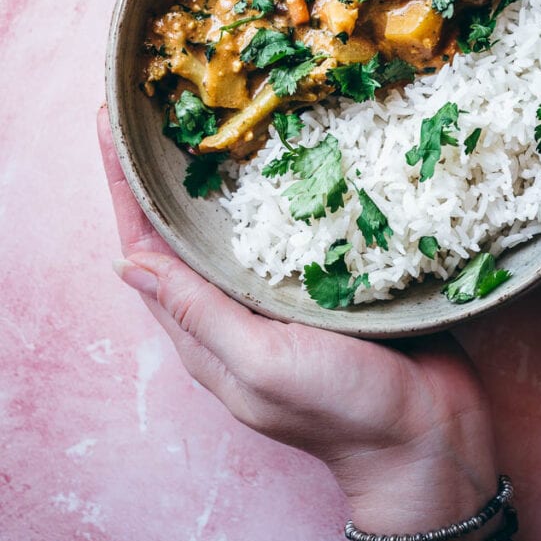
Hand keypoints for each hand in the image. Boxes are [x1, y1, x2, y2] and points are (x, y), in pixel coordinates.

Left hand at [98, 107, 499, 540]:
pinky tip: (289, 147)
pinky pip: (293, 223)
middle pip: (185, 228)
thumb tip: (129, 264)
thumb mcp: (260, 364)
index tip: (109, 125)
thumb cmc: (341, 409)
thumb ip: (199, 314)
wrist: (430, 434)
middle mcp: (236, 305)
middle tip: (163, 106)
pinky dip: (281, 185)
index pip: (147, 248)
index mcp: (206, 330)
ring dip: (224, 170)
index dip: (123, 187)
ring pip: (239, 220)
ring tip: (217, 113)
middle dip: (169, 169)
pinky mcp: (328, 277)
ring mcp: (282, 291)